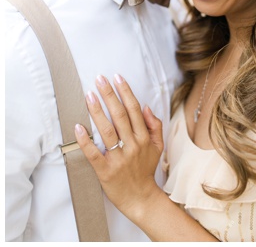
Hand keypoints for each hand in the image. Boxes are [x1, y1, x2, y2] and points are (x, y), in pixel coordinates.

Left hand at [74, 75, 163, 220]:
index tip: (117, 78)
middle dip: (109, 95)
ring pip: (107, 131)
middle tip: (100, 80)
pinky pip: (93, 154)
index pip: (134, 109)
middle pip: (120, 115)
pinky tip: (78, 127)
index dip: (125, 92)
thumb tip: (145, 106)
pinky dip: (85, 140)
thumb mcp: (158, 146)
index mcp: (144, 138)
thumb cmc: (145, 169)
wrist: (140, 197)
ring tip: (89, 96)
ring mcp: (119, 158)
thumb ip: (154, 125)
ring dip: (97, 112)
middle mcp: (132, 145)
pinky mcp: (105, 170)